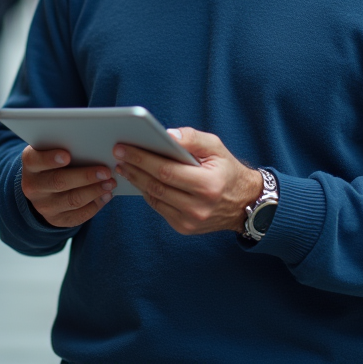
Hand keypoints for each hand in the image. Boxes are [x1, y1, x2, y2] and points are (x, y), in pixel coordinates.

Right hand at [21, 146, 117, 227]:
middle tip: (105, 171)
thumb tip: (90, 142)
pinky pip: (78, 216)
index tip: (67, 155)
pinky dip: (95, 206)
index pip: (35, 160)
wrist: (42, 187)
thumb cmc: (53, 161)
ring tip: (110, 183)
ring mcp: (44, 206)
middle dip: (85, 176)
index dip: (50, 159)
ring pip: (72, 200)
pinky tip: (106, 195)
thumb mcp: (51, 150)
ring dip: (94, 191)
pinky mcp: (57, 220)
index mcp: (30, 164)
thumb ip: (63, 145)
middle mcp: (33, 187)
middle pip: (59, 182)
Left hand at [114, 127, 261, 235]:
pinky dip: (147, 193)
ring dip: (136, 181)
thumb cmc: (227, 170)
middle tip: (118, 154)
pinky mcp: (184, 228)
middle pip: (156, 185)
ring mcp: (190, 221)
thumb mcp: (216, 147)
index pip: (166, 171)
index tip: (124, 148)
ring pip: (154, 198)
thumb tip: (166, 135)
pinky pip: (159, 208)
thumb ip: (192, 138)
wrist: (244, 203)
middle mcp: (198, 207)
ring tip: (124, 165)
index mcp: (208, 185)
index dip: (142, 159)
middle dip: (134, 168)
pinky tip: (139, 180)